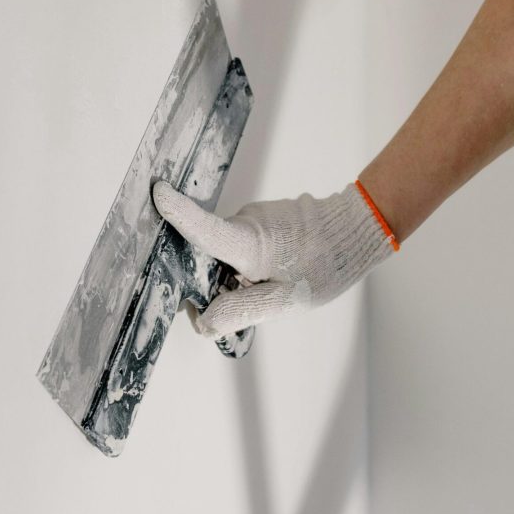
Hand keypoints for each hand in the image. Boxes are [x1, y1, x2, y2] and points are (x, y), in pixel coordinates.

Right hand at [151, 180, 395, 338]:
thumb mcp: (283, 300)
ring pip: (229, 249)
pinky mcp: (266, 216)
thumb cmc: (324, 266)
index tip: (156, 192)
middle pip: (209, 251)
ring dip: (238, 270)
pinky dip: (252, 259)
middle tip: (246, 297)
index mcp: (247, 242)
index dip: (178, 213)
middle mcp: (245, 222)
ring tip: (273, 281)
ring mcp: (256, 216)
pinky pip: (245, 241)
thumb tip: (203, 321)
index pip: (204, 228)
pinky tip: (277, 269)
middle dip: (215, 278)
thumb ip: (241, 310)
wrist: (357, 232)